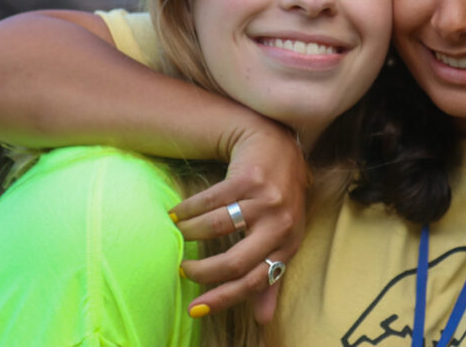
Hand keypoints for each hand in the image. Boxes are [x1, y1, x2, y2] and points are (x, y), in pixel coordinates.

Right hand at [169, 125, 308, 322]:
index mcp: (289, 242)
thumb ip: (272, 276)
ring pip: (217, 228)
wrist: (277, 146)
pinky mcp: (248, 177)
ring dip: (191, 234)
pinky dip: (187, 210)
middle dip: (203, 272)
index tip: (195, 309)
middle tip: (183, 271)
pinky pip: (208, 201)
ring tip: (179, 236)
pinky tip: (176, 214)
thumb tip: (263, 320)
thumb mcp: (282, 236)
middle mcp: (281, 223)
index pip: (256, 281)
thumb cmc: (278, 198)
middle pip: (236, 261)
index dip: (224, 298)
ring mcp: (265, 199)